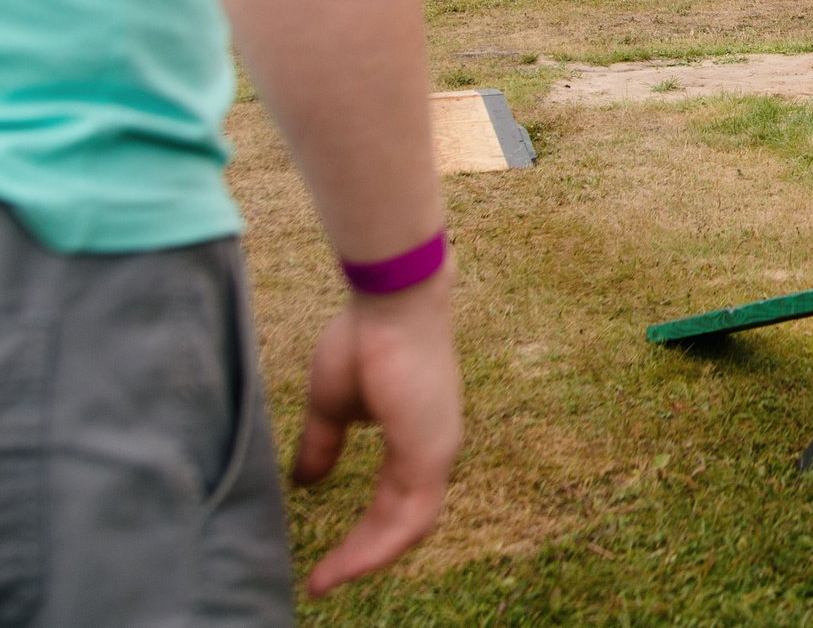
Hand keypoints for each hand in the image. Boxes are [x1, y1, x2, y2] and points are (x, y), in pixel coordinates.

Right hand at [293, 267, 462, 596]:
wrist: (389, 299)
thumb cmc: (364, 338)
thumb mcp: (333, 406)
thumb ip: (324, 445)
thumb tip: (306, 482)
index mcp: (417, 435)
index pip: (394, 500)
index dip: (364, 534)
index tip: (326, 563)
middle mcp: (436, 446)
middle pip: (403, 521)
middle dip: (363, 554)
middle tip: (323, 582)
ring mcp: (438, 449)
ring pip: (408, 527)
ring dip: (366, 558)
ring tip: (325, 582)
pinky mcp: (430, 450)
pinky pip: (408, 517)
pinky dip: (377, 547)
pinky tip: (344, 567)